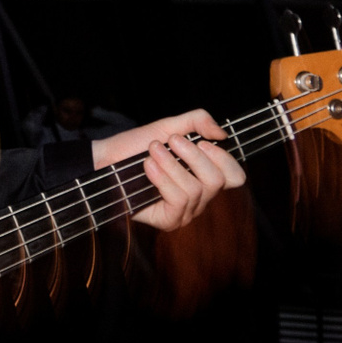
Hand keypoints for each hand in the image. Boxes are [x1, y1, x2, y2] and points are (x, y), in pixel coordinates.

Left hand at [90, 109, 246, 231]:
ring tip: (152, 151)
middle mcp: (200, 197)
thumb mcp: (168, 127)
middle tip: (170, 141)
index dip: (225, 159)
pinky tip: (148, 167)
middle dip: (193, 156)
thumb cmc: (136, 146)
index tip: (203, 143)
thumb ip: (196, 122)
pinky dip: (163, 179)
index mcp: (204, 175)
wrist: (106, 159)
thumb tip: (222, 133)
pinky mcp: (169, 220)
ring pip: (195, 189)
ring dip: (171, 164)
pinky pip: (178, 200)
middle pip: (217, 181)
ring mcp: (185, 211)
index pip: (235, 177)